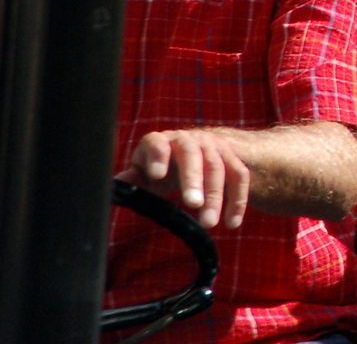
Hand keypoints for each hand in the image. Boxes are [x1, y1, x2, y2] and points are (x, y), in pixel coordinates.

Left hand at [117, 128, 250, 228]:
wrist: (199, 150)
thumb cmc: (164, 166)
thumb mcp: (146, 172)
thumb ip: (133, 180)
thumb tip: (110, 189)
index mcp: (162, 141)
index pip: (157, 143)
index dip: (157, 156)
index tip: (156, 176)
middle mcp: (190, 139)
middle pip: (193, 155)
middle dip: (194, 179)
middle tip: (193, 204)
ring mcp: (214, 147)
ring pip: (218, 167)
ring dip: (216, 196)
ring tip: (209, 224)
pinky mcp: (233, 159)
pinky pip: (240, 177)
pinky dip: (237, 200)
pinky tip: (232, 223)